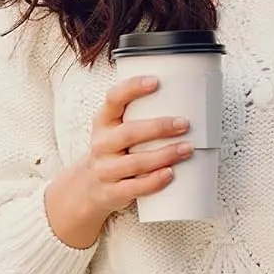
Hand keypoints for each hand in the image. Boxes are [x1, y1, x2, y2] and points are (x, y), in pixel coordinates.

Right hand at [45, 76, 193, 246]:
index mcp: (103, 122)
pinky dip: (154, 181)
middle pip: (129, 133)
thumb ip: (137, 116)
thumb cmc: (111, 153)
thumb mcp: (114, 130)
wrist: (87, 189)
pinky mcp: (113, 192)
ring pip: (136, 162)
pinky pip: (135, 187)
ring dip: (164, 155)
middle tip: (184, 124)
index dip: (133, 88)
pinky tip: (170, 174)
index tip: (156, 81)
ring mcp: (106, 169)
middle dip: (159, 127)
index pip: (113, 99)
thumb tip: (184, 101)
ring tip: (187, 149)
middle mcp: (102, 144)